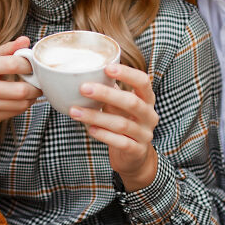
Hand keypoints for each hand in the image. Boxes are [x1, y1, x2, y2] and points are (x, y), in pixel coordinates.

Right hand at [0, 36, 41, 155]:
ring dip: (31, 97)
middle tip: (39, 81)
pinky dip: (24, 105)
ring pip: (20, 103)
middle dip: (35, 86)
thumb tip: (25, 40)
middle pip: (19, 89)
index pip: (12, 64)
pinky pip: (15, 112)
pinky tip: (22, 99)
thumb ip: (7, 49)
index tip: (35, 65)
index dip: (29, 65)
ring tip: (32, 90)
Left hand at [68, 64, 159, 191]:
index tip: (107, 68)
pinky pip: (120, 142)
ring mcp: (145, 134)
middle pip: (131, 102)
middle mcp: (149, 115)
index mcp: (147, 99)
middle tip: (83, 88)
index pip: (142, 82)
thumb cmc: (125, 122)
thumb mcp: (120, 105)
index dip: (127, 73)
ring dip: (96, 116)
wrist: (135, 156)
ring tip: (75, 111)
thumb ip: (111, 91)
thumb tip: (88, 72)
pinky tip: (90, 129)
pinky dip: (104, 135)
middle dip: (106, 94)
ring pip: (121, 124)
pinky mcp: (137, 150)